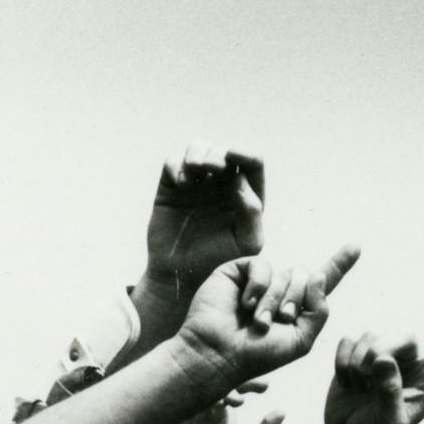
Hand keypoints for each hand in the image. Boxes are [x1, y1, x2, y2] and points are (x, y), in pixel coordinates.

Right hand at [142, 143, 265, 299]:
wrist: (183, 275)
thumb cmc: (220, 261)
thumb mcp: (246, 243)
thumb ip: (252, 213)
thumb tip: (241, 179)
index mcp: (246, 195)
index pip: (252, 163)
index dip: (245, 152)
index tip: (233, 156)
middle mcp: (222, 184)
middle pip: (223, 151)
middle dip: (218, 153)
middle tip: (212, 167)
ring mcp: (196, 183)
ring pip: (198, 148)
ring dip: (197, 151)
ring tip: (197, 168)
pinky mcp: (172, 186)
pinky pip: (173, 162)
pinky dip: (176, 164)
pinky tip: (181, 183)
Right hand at [152, 386, 284, 423]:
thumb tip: (282, 410)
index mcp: (224, 423)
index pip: (236, 394)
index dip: (249, 385)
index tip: (266, 386)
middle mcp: (207, 416)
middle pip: (221, 386)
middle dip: (239, 380)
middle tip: (256, 384)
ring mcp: (191, 416)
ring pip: (207, 390)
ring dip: (224, 389)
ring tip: (239, 400)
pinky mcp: (176, 420)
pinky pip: (189, 398)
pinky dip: (205, 395)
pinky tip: (220, 401)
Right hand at [175, 246, 358, 390]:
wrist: (220, 355)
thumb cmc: (258, 354)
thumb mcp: (301, 340)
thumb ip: (319, 310)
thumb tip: (317, 274)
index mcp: (298, 307)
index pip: (322, 281)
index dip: (340, 264)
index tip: (356, 246)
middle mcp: (280, 289)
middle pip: (306, 277)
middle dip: (295, 302)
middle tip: (277, 322)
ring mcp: (259, 279)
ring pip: (285, 273)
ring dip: (274, 301)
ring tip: (257, 322)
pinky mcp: (238, 271)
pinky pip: (262, 265)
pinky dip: (258, 286)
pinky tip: (245, 304)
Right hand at [320, 300, 423, 423]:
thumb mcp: (388, 423)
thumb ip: (389, 392)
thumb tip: (384, 359)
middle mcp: (410, 363)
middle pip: (401, 337)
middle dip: (379, 354)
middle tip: (365, 380)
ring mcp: (384, 356)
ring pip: (370, 337)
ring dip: (356, 364)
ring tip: (358, 388)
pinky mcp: (358, 354)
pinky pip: (347, 340)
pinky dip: (341, 362)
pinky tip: (347, 382)